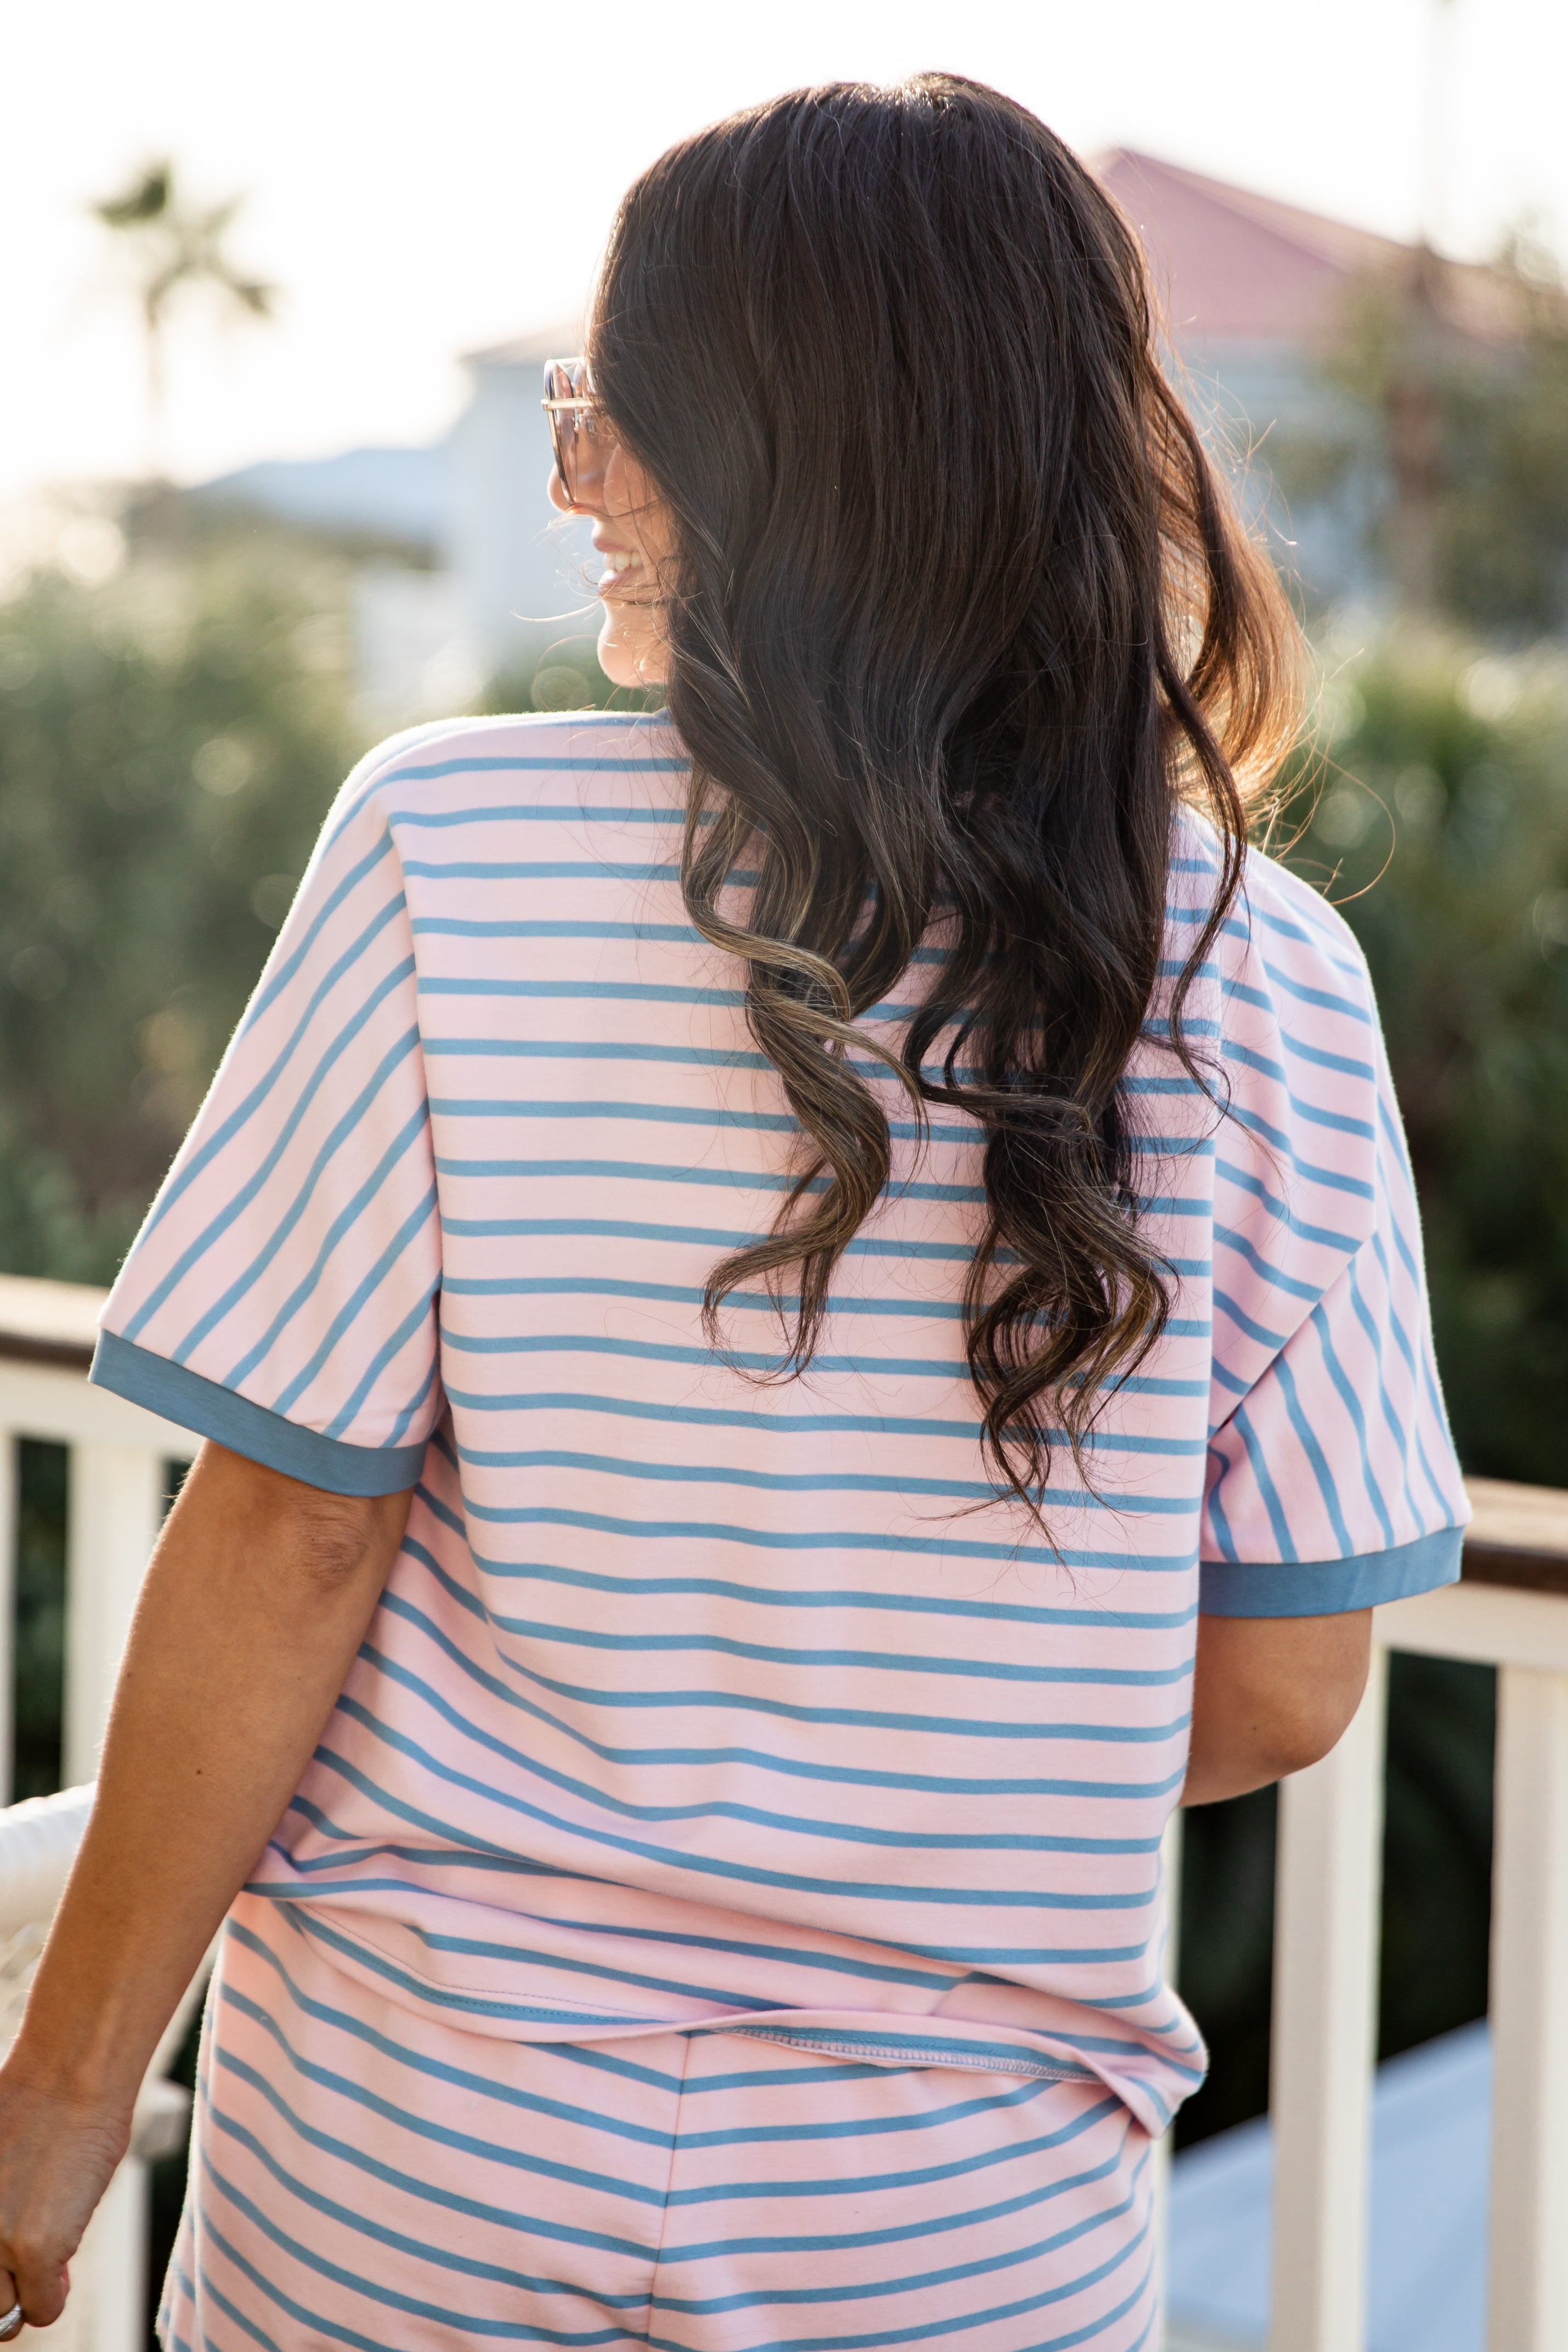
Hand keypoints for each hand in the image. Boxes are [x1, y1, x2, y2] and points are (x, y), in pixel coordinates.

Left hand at [0, 2059, 132, 2332]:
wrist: (70, 2074)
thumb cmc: (33, 2103)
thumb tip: (5, 2250)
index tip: (6, 2250)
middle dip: (4, 2284)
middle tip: (25, 2259)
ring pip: (6, 2315)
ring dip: (28, 2291)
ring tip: (47, 2254)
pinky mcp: (37, 2250)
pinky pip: (46, 2308)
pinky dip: (57, 2292)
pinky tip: (66, 2262)